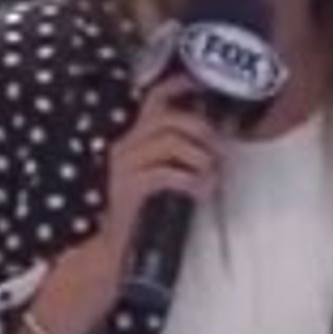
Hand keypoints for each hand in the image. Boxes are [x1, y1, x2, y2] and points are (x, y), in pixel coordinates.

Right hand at [18, 74, 220, 333]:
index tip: (203, 82)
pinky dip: (193, 180)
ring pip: (172, 142)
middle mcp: (126, 146)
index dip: (180, 85)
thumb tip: (219, 143)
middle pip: (170, 118)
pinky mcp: (131, 188)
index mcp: (134, 139)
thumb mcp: (162, 175)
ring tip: (209, 176)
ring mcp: (125, 166)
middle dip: (201, 131)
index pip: (154, 99)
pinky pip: (169, 172)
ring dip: (200, 158)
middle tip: (216, 152)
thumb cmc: (145, 213)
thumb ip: (181, 155)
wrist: (114, 251)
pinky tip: (200, 191)